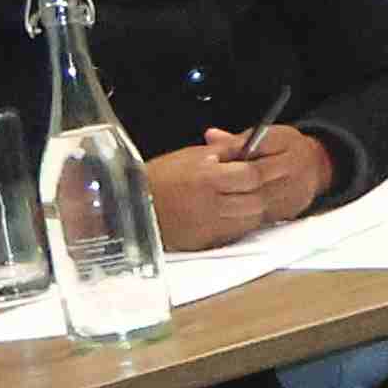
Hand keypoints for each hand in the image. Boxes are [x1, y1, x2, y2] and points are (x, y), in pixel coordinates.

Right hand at [141, 128, 323, 251]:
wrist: (130, 205)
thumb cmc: (159, 178)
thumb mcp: (191, 156)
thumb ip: (224, 152)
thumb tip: (250, 146)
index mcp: (207, 178)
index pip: (251, 176)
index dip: (256, 172)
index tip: (253, 169)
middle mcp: (210, 204)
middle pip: (256, 202)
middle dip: (257, 193)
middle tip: (248, 187)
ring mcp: (208, 226)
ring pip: (249, 221)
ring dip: (250, 211)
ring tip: (237, 200)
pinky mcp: (203, 241)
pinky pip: (233, 234)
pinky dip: (236, 225)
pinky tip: (226, 214)